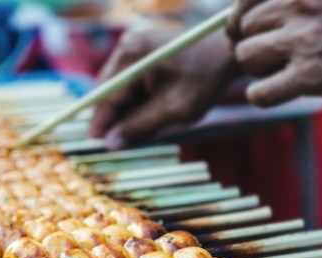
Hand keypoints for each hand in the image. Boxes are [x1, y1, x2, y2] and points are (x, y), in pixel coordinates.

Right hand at [90, 28, 239, 149]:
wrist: (226, 54)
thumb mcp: (172, 110)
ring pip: (118, 89)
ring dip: (123, 111)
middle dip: (111, 119)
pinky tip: (143, 117)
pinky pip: (129, 82)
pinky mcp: (143, 53)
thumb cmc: (204, 79)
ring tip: (132, 134)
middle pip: (108, 91)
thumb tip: (110, 145)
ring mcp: (134, 48)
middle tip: (113, 146)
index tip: (95, 146)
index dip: (99, 124)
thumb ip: (139, 127)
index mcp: (131, 56)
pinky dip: (133, 101)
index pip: (105, 96)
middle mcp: (127, 47)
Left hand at [226, 0, 321, 106]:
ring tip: (284, 68)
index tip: (242, 31)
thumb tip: (234, 21)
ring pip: (246, 58)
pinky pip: (259, 92)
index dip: (238, 19)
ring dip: (258, 68)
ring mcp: (304, 38)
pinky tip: (279, 90)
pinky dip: (262, 95)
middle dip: (253, 43)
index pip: (242, 1)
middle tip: (275, 53)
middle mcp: (298, 3)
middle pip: (243, 30)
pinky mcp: (313, 73)